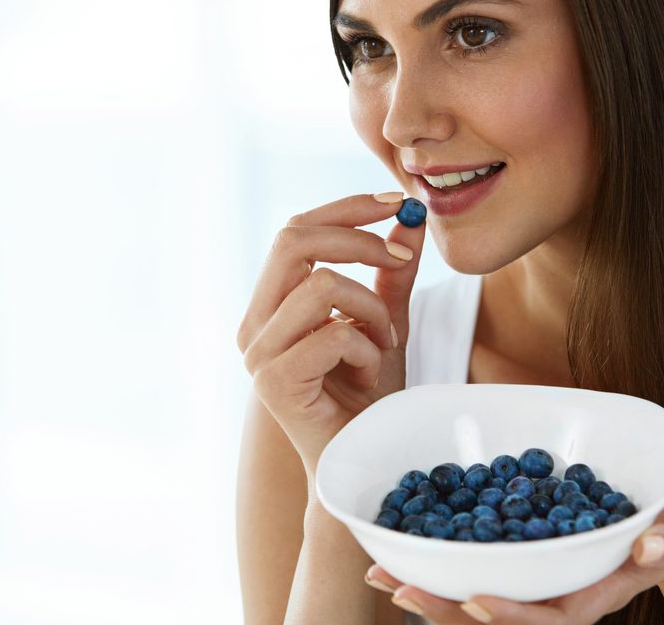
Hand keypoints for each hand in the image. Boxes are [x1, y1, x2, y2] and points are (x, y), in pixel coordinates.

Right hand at [236, 192, 425, 480]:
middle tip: (403, 259)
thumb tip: (408, 217)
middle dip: (358, 239)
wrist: (366, 461)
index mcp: (272, 303)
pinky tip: (370, 374)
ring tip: (386, 341)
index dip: (346, 208)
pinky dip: (368, 348)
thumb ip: (391, 272)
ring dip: (371, 310)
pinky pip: (333, 334)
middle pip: (294, 241)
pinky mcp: (273, 382)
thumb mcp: (385, 320)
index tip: (397, 200)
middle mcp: (255, 323)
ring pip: (321, 286)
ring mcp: (258, 353)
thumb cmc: (369, 397)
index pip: (295, 230)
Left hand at [365, 472, 663, 623]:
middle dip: (449, 606)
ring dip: (435, 585)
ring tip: (383, 572)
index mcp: (600, 590)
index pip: (553, 615)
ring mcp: (545, 573)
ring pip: (484, 589)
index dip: (514, 614)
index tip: (474, 602)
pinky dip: (447, 556)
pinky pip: (486, 561)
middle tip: (398, 588)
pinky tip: (408, 545)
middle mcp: (564, 588)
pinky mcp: (532, 551)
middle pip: (502, 610)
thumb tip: (650, 548)